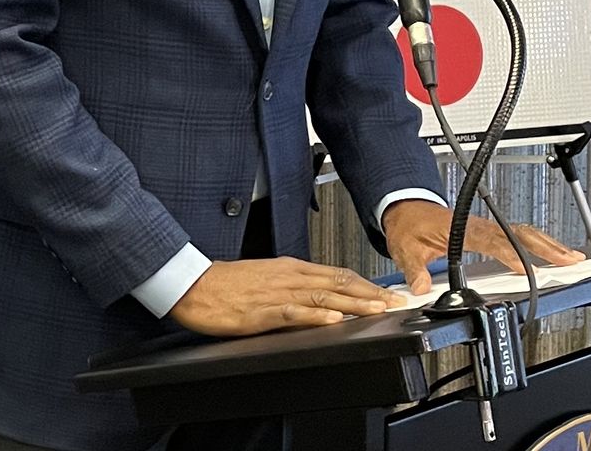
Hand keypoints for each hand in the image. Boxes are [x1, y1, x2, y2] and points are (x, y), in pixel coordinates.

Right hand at [169, 256, 399, 335]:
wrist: (192, 284)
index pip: (338, 275)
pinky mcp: (262, 310)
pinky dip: (317, 316)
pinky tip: (334, 321)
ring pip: (324, 297)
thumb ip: (293, 288)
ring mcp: (276, 293)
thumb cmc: (224, 284)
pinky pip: (295, 313)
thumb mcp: (265, 279)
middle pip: (339, 284)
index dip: (368, 284)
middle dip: (372, 294)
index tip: (390, 293)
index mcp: (290, 269)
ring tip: (378, 310)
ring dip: (354, 304)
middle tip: (398, 303)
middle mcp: (288, 277)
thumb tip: (321, 301)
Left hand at [382, 199, 584, 294]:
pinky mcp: (487, 231)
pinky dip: (537, 243)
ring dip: (547, 244)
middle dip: (545, 247)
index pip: (491, 242)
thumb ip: (414, 270)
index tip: (527, 269)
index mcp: (460, 229)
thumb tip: (420, 288)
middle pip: (517, 235)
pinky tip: (551, 252)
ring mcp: (485, 227)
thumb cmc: (408, 225)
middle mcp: (477, 226)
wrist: (404, 208)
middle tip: (570, 260)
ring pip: (521, 233)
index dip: (511, 255)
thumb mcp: (405, 249)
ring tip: (571, 256)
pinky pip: (516, 235)